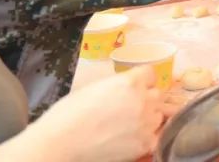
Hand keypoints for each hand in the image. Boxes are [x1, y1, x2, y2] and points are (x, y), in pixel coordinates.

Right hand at [32, 66, 165, 161]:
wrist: (60, 144)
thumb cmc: (68, 115)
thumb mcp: (94, 88)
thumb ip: (118, 85)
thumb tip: (125, 89)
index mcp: (130, 82)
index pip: (150, 74)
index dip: (142, 81)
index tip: (135, 87)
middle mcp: (143, 99)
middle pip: (156, 94)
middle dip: (145, 99)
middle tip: (128, 109)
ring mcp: (146, 122)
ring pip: (158, 115)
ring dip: (147, 118)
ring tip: (126, 127)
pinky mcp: (145, 143)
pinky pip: (154, 136)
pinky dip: (145, 138)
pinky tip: (128, 140)